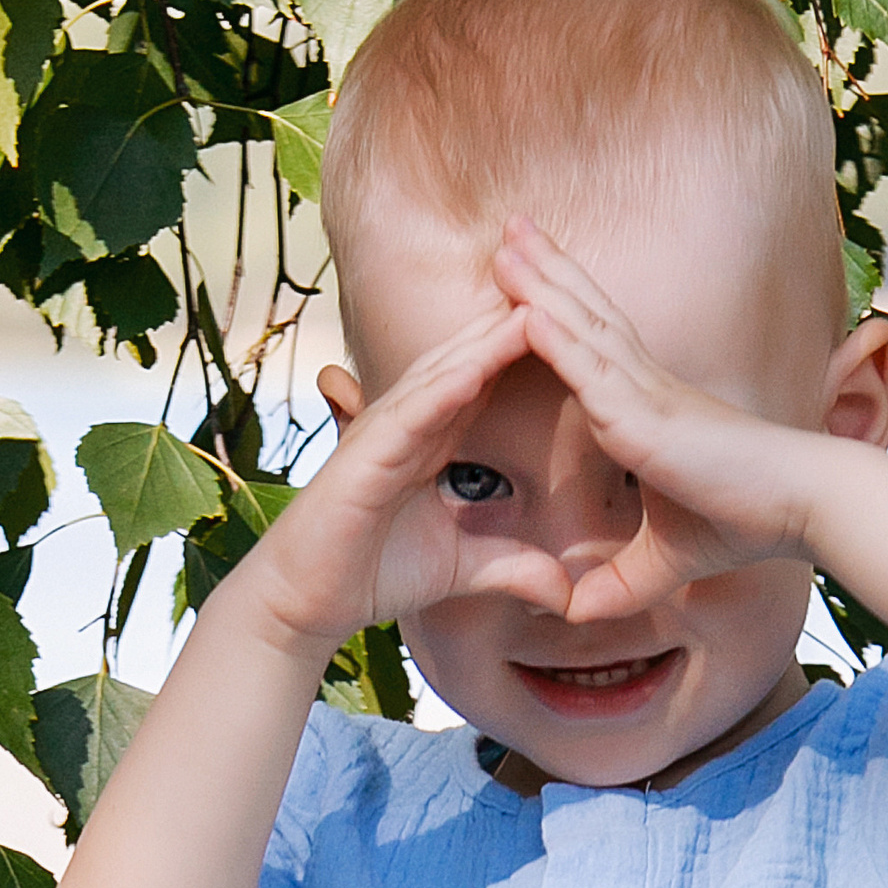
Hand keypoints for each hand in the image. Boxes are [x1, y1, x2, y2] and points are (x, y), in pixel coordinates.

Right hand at [219, 297, 567, 660]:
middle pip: (471, 361)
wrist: (306, 604)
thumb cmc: (370, 575)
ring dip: (486, 342)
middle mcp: (409, 424)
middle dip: (515, 326)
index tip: (580, 329)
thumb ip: (512, 569)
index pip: (489, 382)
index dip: (531, 353)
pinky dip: (440, 391)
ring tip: (533, 305)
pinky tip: (474, 369)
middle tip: (565, 283)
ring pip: (443, 375)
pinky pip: (407, 416)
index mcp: (433, 438)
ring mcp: (383, 435)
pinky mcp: (361, 458)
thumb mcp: (461, 569)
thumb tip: (565, 594)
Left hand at [489, 217, 866, 621]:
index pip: (592, 349)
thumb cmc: (746, 521)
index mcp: (645, 409)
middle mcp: (645, 388)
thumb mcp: (663, 562)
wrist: (799, 510)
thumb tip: (577, 612)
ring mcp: (646, 395)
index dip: (558, 311)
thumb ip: (619, 584)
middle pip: (583, 317)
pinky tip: (527, 308)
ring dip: (542, 284)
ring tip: (504, 242)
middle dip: (544, 272)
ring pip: (583, 328)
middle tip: (506, 231)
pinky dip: (558, 338)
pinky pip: (593, 370)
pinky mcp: (648, 417)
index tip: (521, 282)